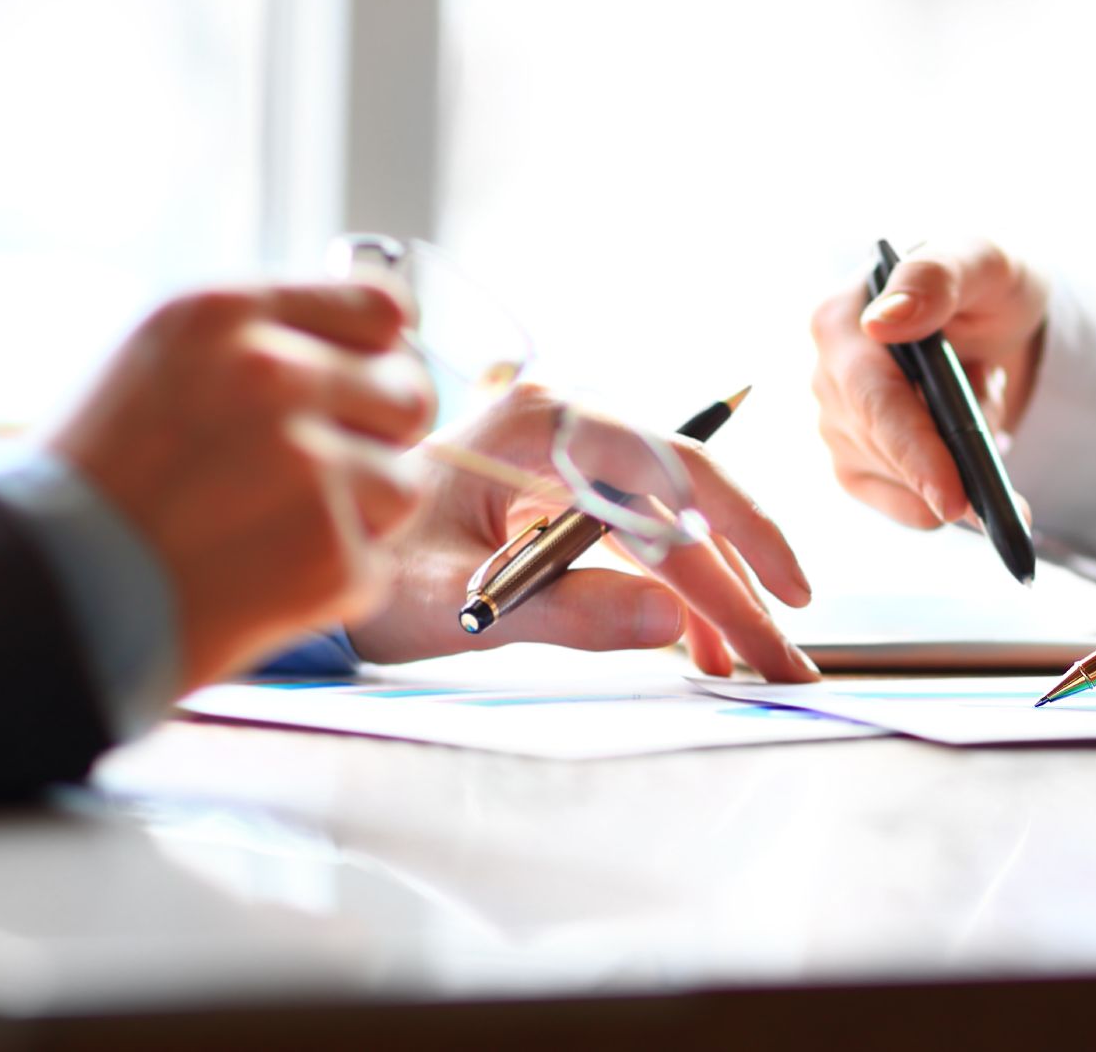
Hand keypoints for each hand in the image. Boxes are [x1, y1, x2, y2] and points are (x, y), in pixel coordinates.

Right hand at [46, 283, 434, 690]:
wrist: (40, 594)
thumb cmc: (99, 478)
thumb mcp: (161, 357)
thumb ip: (268, 335)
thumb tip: (386, 329)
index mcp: (227, 313)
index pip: (381, 309)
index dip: (380, 353)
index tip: (362, 382)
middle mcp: (274, 375)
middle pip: (408, 394)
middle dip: (379, 434)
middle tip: (319, 469)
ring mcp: (307, 465)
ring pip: (403, 483)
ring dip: (359, 513)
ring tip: (272, 529)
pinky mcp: (327, 553)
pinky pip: (375, 562)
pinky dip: (331, 580)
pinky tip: (260, 578)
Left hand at [355, 384, 820, 681]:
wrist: (307, 547)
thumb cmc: (362, 563)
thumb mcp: (454, 600)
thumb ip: (565, 612)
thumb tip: (672, 620)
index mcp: (544, 426)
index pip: (676, 474)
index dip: (744, 534)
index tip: (788, 597)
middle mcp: (568, 431)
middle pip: (685, 507)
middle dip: (738, 589)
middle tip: (783, 663)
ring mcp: (568, 463)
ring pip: (670, 529)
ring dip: (712, 597)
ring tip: (746, 669)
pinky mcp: (562, 498)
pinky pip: (638, 543)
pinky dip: (670, 593)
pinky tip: (696, 645)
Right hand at [810, 239, 1048, 526]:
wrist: (1000, 320)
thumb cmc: (989, 282)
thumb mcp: (983, 259)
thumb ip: (936, 276)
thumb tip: (883, 321)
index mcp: (841, 318)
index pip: (871, 398)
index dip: (913, 450)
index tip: (953, 497)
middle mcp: (828, 374)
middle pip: (885, 450)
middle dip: (951, 469)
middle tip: (1008, 488)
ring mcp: (838, 423)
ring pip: (898, 483)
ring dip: (956, 468)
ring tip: (986, 405)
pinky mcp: (857, 462)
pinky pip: (901, 507)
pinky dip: (943, 501)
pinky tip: (971, 465)